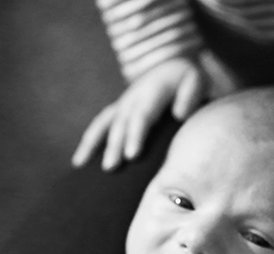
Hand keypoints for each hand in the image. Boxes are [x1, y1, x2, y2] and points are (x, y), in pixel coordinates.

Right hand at [72, 53, 238, 170]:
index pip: (142, 116)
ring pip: (104, 125)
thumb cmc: (187, 79)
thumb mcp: (195, 79)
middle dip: (114, 146)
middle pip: (120, 124)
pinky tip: (78, 163)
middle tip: (110, 167)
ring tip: (83, 165)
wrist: (172, 67)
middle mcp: (131, 97)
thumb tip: (180, 114)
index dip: (135, 135)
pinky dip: (88, 143)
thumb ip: (190, 95)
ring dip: (94, 145)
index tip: (132, 156)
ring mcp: (121, 104)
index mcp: (152, 91)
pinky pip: (99, 126)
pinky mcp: (117, 111)